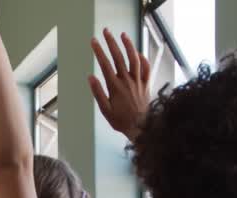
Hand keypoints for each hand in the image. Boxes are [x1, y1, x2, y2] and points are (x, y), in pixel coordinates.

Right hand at [89, 28, 150, 142]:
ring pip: (134, 59)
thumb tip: (90, 77)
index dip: (99, 51)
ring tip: (122, 35)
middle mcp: (127, 81)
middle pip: (118, 57)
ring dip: (128, 45)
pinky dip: (142, 58)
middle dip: (111, 43)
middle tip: (105, 32)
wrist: (142, 127)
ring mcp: (138, 81)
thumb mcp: (105, 110)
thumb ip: (98, 93)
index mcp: (115, 87)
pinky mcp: (146, 84)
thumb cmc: (121, 120)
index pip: (105, 64)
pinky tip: (138, 52)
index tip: (93, 41)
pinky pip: (146, 68)